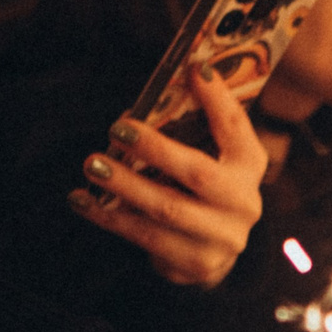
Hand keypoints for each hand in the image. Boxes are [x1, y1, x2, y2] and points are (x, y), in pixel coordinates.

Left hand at [70, 66, 269, 287]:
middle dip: (156, 149)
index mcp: (248, 167)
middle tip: (118, 129)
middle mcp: (244, 203)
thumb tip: (135, 110)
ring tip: (92, 164)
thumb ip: (187, 132)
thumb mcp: (206, 157)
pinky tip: (83, 200)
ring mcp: (223, 238)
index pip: (237, 127)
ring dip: (125, 185)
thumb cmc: (200, 191)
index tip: (195, 68)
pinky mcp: (196, 263)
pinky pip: (146, 237)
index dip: (219, 99)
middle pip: (198, 172)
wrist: (211, 253)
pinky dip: (110, 217)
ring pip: (167, 208)